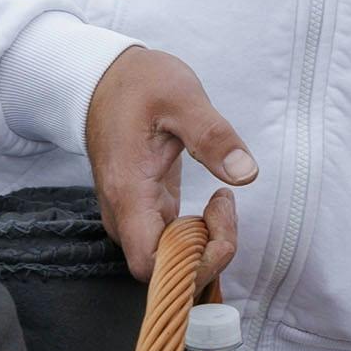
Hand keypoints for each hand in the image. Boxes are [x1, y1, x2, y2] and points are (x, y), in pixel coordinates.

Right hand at [82, 45, 255, 280]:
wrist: (105, 79)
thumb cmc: (138, 85)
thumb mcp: (181, 97)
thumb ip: (213, 136)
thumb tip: (246, 173)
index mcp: (127, 192)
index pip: (151, 266)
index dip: (191, 265)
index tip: (218, 224)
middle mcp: (124, 214)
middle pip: (164, 270)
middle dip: (208, 252)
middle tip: (225, 203)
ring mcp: (133, 215)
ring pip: (170, 259)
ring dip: (206, 243)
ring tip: (222, 199)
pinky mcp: (146, 210)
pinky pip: (172, 243)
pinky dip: (200, 235)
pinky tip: (215, 204)